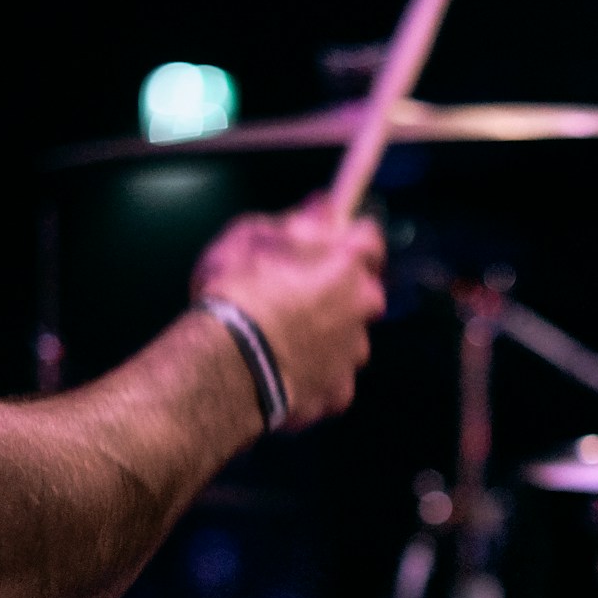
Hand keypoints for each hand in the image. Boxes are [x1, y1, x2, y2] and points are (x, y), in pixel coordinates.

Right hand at [192, 195, 385, 428]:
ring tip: (286, 338)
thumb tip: (323, 205)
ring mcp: (353, 353)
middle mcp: (362, 306)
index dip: (349, 237)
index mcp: (348, 261)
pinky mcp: (339, 392)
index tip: (332, 239)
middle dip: (340, 291)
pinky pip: (333, 380)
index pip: (370, 238)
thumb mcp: (252, 233)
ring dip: (329, 336)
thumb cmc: (237, 291)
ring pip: (350, 339)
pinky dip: (316, 375)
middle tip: (299, 293)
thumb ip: (296, 219)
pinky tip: (285, 371)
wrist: (227, 364)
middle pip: (365, 292)